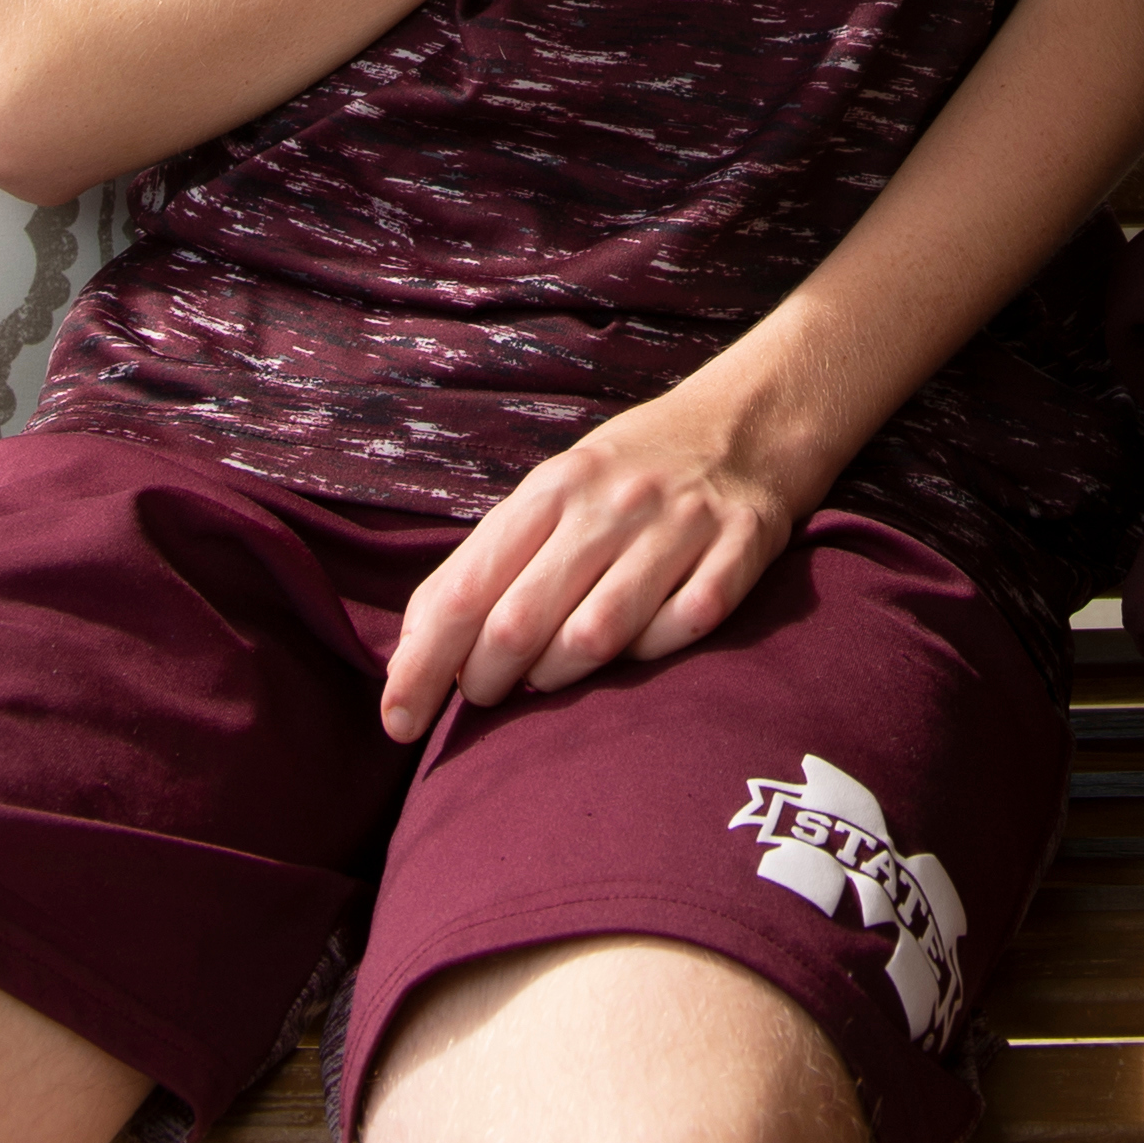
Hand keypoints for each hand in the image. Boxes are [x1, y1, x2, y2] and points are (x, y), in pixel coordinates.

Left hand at [380, 380, 806, 734]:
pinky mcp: (739, 550)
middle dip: (485, 681)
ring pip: (596, 638)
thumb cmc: (626, 476)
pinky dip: (649, 655)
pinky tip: (635, 652)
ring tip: (548, 677)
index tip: (398, 720)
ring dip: (558, 678)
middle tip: (485, 694)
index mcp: (553, 488)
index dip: (421, 666)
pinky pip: (682, 630)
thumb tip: (417, 649)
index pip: (464, 590)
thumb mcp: (552, 493)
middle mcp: (611, 505)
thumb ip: (492, 561)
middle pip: (520, 623)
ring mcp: (679, 527)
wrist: (745, 422)